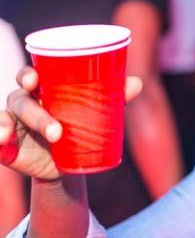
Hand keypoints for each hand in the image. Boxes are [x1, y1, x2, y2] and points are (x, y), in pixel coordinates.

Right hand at [0, 68, 142, 180]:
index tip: (34, 79)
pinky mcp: (6, 146)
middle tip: (52, 128)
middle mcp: (24, 103)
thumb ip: (112, 97)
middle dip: (34, 112)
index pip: (29, 76)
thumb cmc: (80, 126)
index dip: (28, 75)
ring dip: (9, 127)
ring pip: (7, 119)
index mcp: (42, 90)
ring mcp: (13, 124)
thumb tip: (138, 82)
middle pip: (21, 100)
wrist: (69, 162)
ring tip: (14, 136)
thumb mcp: (94, 112)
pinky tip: (1, 143)